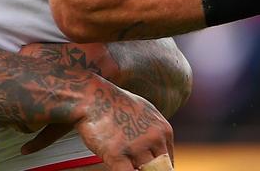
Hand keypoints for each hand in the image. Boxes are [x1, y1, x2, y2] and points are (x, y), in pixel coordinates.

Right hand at [23, 80, 172, 170]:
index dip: (157, 168)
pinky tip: (118, 166)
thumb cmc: (114, 102)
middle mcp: (153, 139)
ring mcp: (136, 147)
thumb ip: (155, 130)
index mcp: (163, 130)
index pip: (168, 161)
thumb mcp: (145, 110)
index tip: (146, 167)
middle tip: (137, 165)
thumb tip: (159, 148)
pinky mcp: (117, 155)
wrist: (91, 96)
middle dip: (149, 170)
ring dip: (137, 170)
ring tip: (125, 160)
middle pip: (160, 169)